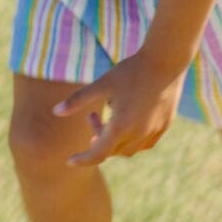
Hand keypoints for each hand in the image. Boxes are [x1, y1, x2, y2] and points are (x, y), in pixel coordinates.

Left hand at [53, 51, 185, 165]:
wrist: (166, 60)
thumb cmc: (131, 71)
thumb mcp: (102, 84)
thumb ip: (78, 100)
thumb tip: (55, 111)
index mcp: (120, 127)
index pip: (97, 154)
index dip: (82, 159)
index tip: (70, 161)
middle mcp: (138, 134)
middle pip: (112, 150)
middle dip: (98, 139)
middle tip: (92, 116)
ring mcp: (154, 131)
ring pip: (130, 149)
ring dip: (115, 141)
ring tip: (109, 120)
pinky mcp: (165, 125)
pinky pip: (145, 143)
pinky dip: (132, 140)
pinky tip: (129, 123)